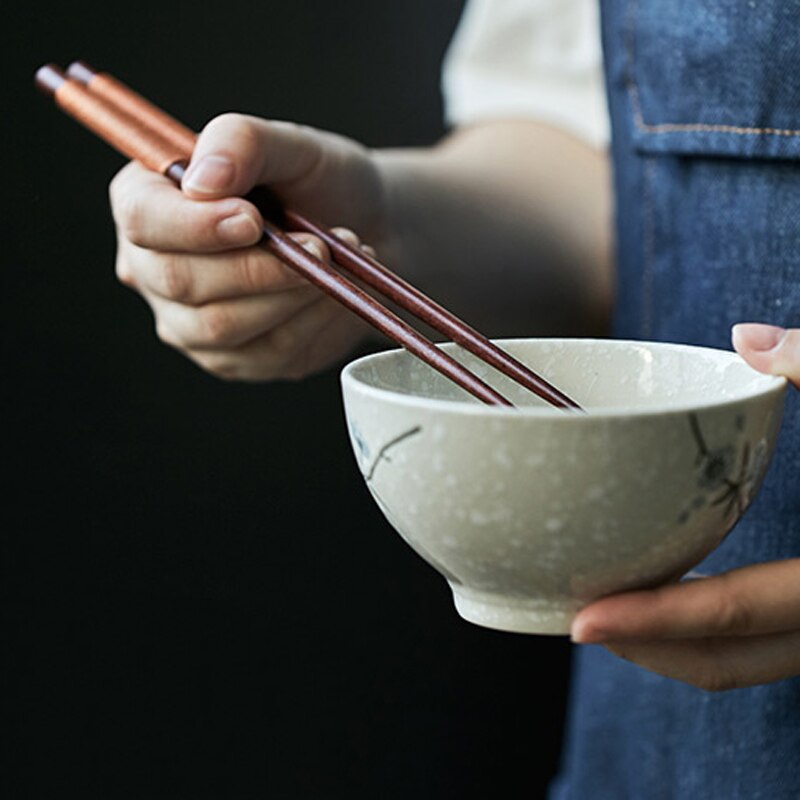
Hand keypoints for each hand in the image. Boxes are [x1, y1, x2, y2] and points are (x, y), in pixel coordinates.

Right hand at [110, 114, 384, 380]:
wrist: (365, 228)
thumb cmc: (317, 181)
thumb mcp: (291, 144)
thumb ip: (242, 143)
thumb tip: (203, 181)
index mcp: (149, 200)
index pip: (142, 220)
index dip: (195, 226)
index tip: (254, 220)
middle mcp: (153, 268)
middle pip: (180, 281)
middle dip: (257, 268)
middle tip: (319, 247)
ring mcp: (188, 323)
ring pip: (221, 326)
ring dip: (290, 295)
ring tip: (335, 261)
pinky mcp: (233, 359)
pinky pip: (267, 352)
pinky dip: (313, 320)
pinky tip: (337, 292)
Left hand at [570, 323, 799, 690]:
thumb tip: (748, 336)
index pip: (737, 613)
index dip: (651, 621)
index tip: (581, 620)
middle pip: (727, 665)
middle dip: (643, 647)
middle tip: (578, 610)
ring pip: (746, 667)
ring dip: (669, 646)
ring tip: (611, 604)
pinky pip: (766, 646)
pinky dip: (708, 632)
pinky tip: (673, 588)